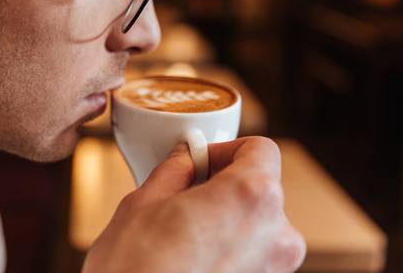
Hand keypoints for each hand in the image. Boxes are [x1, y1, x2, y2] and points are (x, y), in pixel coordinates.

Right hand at [82, 137, 305, 272]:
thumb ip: (176, 169)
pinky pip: (251, 253)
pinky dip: (228, 245)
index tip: (200, 160)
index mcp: (252, 197)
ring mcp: (272, 268)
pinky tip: (190, 252)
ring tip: (183, 226)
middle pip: (261, 186)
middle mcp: (275, 234)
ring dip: (226, 216)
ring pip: (256, 222)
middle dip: (225, 183)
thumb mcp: (145, 201)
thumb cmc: (135, 269)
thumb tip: (185, 157)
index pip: (261, 150)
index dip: (226, 149)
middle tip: (184, 191)